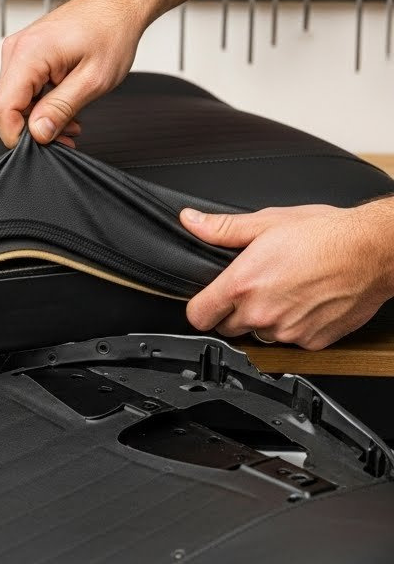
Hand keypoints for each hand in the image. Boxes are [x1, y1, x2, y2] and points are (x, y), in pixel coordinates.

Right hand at [0, 0, 143, 147]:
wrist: (119, 4)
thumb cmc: (111, 30)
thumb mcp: (93, 80)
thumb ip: (61, 109)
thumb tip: (38, 133)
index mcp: (29, 53)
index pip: (1, 108)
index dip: (17, 135)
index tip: (42, 145)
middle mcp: (17, 49)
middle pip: (5, 107)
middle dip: (32, 129)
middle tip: (66, 136)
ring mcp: (20, 51)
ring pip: (15, 101)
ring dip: (40, 117)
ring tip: (72, 121)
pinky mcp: (27, 54)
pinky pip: (24, 89)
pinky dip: (41, 104)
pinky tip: (65, 107)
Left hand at [180, 200, 393, 349]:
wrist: (372, 250)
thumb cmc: (326, 234)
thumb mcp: (268, 221)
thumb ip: (223, 228)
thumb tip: (192, 221)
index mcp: (243, 284)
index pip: (198, 316)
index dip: (201, 307)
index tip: (208, 300)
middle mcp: (262, 313)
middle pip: (227, 328)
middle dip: (234, 312)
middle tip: (256, 288)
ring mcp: (287, 331)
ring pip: (260, 336)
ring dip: (265, 320)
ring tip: (285, 292)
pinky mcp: (311, 343)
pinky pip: (290, 342)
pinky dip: (294, 327)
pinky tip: (305, 303)